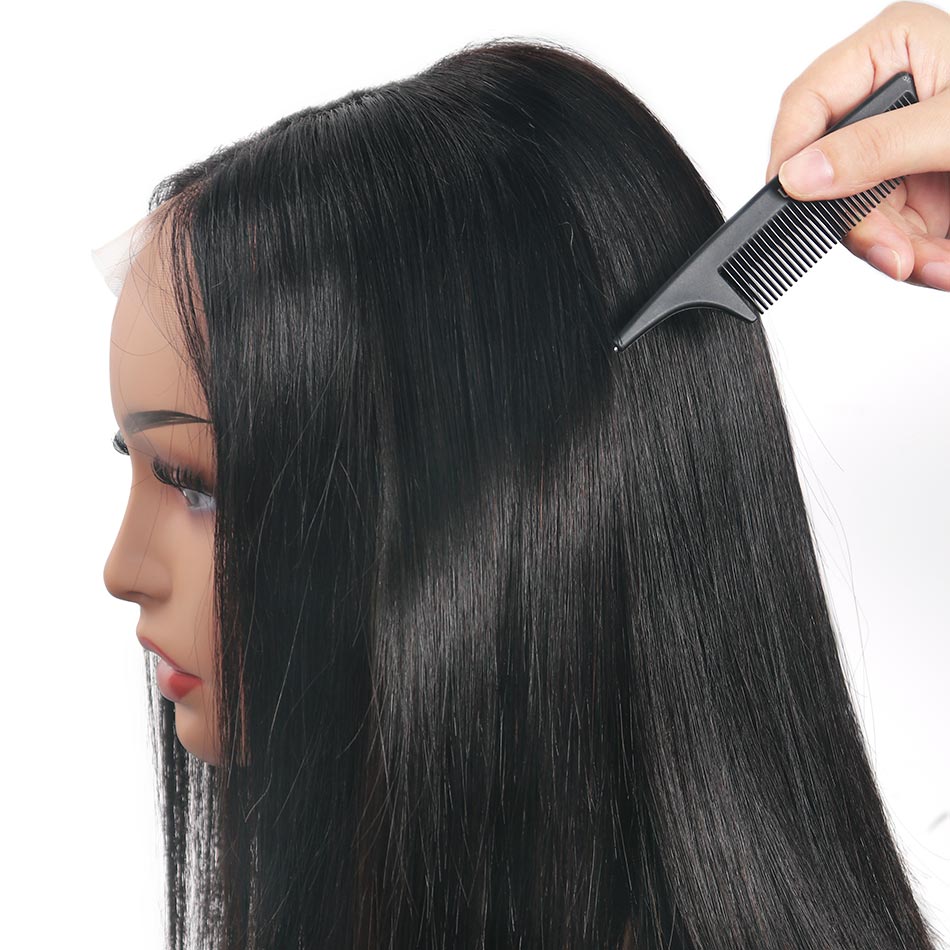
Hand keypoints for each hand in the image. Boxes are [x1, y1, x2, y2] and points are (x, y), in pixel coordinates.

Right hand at [765, 1, 949, 289]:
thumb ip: (875, 149)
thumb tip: (801, 174)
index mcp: (894, 51)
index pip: (807, 103)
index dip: (791, 156)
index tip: (791, 202)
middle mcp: (892, 99)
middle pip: (830, 174)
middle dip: (866, 225)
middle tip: (897, 254)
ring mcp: (903, 150)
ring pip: (858, 216)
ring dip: (896, 250)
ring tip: (939, 262)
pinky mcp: (919, 190)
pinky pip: (888, 234)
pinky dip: (915, 256)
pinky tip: (945, 258)